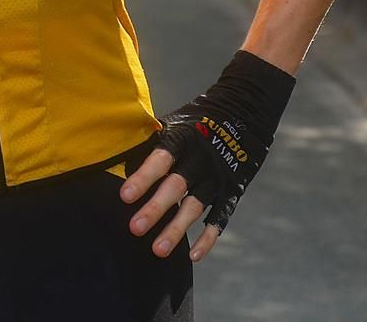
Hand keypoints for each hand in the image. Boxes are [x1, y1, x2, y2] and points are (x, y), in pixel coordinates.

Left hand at [120, 51, 294, 262]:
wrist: (246, 110)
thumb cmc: (198, 118)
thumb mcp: (176, 121)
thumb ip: (152, 139)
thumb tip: (120, 156)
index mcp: (182, 139)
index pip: (160, 160)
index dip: (142, 178)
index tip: (124, 196)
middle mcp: (200, 159)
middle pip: (176, 187)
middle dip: (155, 209)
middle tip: (135, 228)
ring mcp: (218, 176)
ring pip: (196, 207)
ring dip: (177, 230)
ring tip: (157, 250)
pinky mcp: (233, 190)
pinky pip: (221, 217)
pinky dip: (208, 237)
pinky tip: (194, 255)